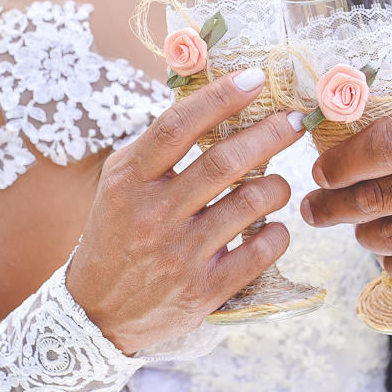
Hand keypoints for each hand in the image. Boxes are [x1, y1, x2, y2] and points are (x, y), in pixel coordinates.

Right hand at [67, 68, 304, 353]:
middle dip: (269, 134)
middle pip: (223, 162)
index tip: (254, 78)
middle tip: (295, 120)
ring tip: (279, 184)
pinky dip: (277, 234)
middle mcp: (153, 215)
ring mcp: (179, 255)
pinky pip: (259, 253)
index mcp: (130, 181)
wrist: (96, 312)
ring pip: (250, 204)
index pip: (177, 126)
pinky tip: (274, 227)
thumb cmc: (118, 234)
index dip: (219, 98)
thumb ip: (159, 147)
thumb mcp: (121, 185)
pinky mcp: (203, 291)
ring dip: (278, 186)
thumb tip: (213, 101)